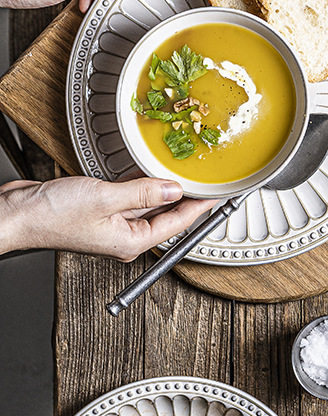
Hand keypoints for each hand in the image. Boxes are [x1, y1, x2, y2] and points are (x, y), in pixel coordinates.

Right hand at [0, 176, 215, 260]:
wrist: (15, 214)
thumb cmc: (51, 216)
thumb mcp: (106, 199)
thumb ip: (144, 193)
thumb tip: (174, 190)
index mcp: (132, 242)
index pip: (178, 224)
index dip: (201, 207)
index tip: (219, 195)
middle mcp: (126, 236)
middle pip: (167, 216)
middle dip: (187, 198)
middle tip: (207, 179)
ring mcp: (114, 224)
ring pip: (149, 205)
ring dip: (164, 189)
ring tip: (184, 173)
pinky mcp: (101, 211)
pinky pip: (131, 198)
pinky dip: (142, 185)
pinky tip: (149, 173)